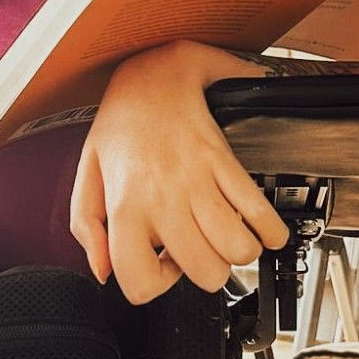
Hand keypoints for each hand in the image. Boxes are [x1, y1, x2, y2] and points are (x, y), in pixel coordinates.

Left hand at [70, 40, 290, 304]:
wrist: (154, 75)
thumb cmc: (121, 125)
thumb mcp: (87, 176)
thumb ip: (88, 229)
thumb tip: (102, 270)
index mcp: (126, 206)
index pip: (140, 281)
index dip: (152, 284)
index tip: (160, 264)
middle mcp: (164, 198)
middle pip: (204, 273)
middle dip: (204, 273)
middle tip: (196, 251)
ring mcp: (199, 181)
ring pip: (238, 250)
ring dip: (237, 253)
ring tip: (225, 239)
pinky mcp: (226, 163)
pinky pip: (261, 212)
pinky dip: (271, 232)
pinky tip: (261, 230)